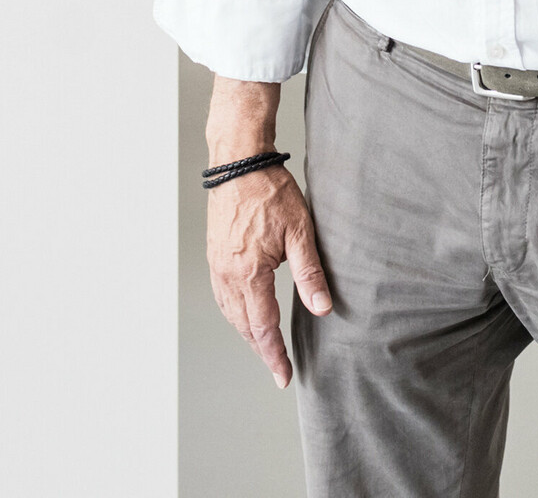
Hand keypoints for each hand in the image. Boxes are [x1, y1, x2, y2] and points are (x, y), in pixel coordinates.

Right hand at [202, 75, 330, 388]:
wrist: (238, 161)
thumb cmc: (269, 190)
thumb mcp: (299, 231)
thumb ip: (310, 273)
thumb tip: (322, 308)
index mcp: (248, 273)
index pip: (262, 327)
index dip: (274, 355)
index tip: (284, 377)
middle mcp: (227, 274)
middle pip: (244, 325)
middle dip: (261, 349)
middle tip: (278, 367)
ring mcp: (216, 265)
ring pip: (230, 312)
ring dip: (247, 332)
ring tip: (265, 346)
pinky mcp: (214, 254)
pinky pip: (223, 295)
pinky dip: (235, 312)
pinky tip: (246, 312)